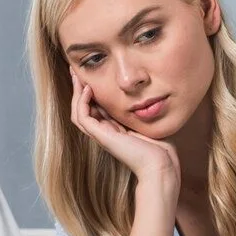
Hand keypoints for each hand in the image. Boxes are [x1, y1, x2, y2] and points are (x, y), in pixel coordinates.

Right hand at [69, 71, 179, 186]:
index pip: (96, 108)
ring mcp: (102, 135)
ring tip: (76, 75)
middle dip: (79, 89)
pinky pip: (83, 117)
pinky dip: (82, 102)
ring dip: (76, 93)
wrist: (159, 165)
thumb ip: (143, 111)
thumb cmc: (160, 148)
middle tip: (75, 70)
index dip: (91, 92)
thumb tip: (148, 96)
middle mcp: (105, 132)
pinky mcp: (102, 136)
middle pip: (83, 109)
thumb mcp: (149, 122)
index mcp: (115, 130)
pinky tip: (87, 89)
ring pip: (78, 113)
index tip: (90, 75)